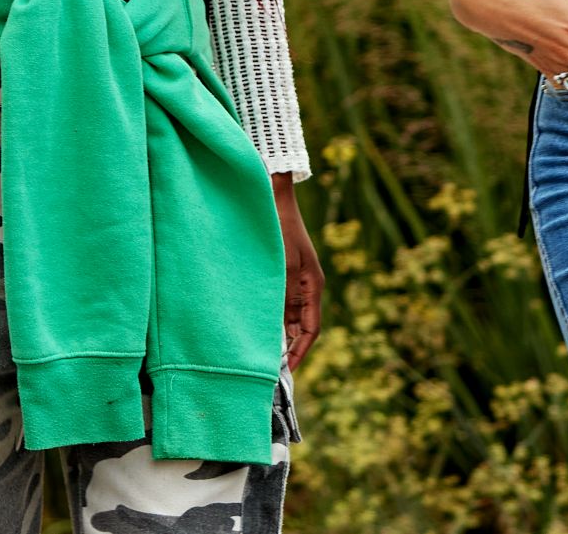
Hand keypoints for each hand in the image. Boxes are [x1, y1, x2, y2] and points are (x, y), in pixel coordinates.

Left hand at [274, 176, 322, 368]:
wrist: (273, 197)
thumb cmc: (279, 230)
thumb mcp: (282, 267)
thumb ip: (282, 298)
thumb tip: (280, 331)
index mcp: (313, 286)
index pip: (312, 329)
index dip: (300, 352)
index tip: (286, 370)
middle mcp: (306, 286)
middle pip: (300, 325)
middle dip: (288, 347)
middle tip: (269, 367)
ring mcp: (294, 280)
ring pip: (288, 315)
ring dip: (277, 332)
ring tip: (260, 351)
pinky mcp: (281, 273)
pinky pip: (278, 301)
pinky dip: (269, 315)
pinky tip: (254, 324)